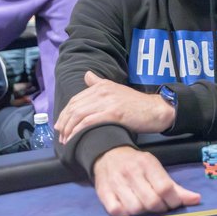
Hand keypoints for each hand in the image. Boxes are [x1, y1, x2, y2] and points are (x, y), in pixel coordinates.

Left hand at [55, 71, 174, 143]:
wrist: (156, 110)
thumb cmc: (137, 104)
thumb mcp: (116, 89)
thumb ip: (99, 83)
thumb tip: (87, 75)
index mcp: (102, 86)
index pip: (76, 100)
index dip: (65, 113)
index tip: (60, 126)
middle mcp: (102, 91)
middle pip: (75, 107)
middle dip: (64, 122)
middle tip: (60, 136)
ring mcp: (108, 102)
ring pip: (79, 114)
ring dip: (69, 129)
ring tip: (66, 140)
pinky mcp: (114, 113)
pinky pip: (89, 122)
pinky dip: (78, 130)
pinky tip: (74, 138)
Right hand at [93, 146, 200, 215]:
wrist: (108, 153)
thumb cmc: (136, 163)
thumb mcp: (155, 168)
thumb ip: (174, 186)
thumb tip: (196, 199)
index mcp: (147, 164)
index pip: (165, 188)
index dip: (173, 201)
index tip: (173, 204)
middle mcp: (132, 172)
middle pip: (151, 201)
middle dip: (160, 209)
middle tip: (160, 207)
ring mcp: (117, 182)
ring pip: (135, 209)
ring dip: (143, 213)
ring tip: (144, 207)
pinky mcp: (103, 192)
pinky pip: (116, 211)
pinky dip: (125, 214)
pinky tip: (129, 209)